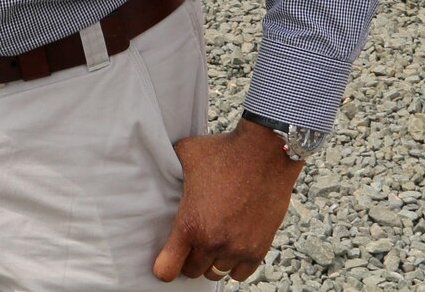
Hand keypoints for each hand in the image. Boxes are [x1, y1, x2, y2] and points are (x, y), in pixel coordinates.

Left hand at [153, 120, 301, 281]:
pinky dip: (235, 265)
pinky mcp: (258, 249)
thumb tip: (159, 163)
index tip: (167, 259)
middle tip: (193, 242)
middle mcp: (212, 242)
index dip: (164, 267)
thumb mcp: (186, 153)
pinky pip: (240, 274)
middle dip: (190, 258)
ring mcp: (236, 248)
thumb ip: (169, 165)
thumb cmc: (223, 150)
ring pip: (216, 273)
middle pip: (192, 272)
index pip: (167, 269)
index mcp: (189, 224)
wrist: (264, 152)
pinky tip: (232, 248)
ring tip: (214, 242)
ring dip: (212, 261)